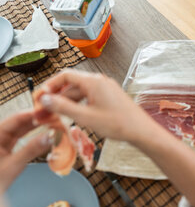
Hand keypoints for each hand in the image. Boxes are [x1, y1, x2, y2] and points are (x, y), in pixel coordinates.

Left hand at [0, 111, 50, 191]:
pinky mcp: (6, 148)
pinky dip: (33, 135)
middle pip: (20, 122)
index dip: (34, 114)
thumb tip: (51, 136)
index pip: (16, 119)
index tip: (50, 112)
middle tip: (56, 117)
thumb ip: (32, 149)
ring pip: (21, 129)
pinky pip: (21, 138)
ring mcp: (1, 142)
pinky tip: (44, 132)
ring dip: (37, 127)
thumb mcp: (13, 165)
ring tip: (53, 123)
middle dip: (38, 119)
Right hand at [38, 69, 157, 143]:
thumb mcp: (85, 117)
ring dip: (68, 101)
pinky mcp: (111, 96)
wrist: (141, 131)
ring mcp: (107, 88)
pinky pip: (90, 96)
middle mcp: (101, 81)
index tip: (41, 96)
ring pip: (81, 91)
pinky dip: (80, 103)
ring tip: (58, 115)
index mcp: (94, 81)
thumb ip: (63, 107)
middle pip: (72, 84)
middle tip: (47, 109)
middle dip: (58, 96)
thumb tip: (46, 99)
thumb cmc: (118, 124)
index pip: (66, 75)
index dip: (51, 85)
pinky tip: (75, 115)